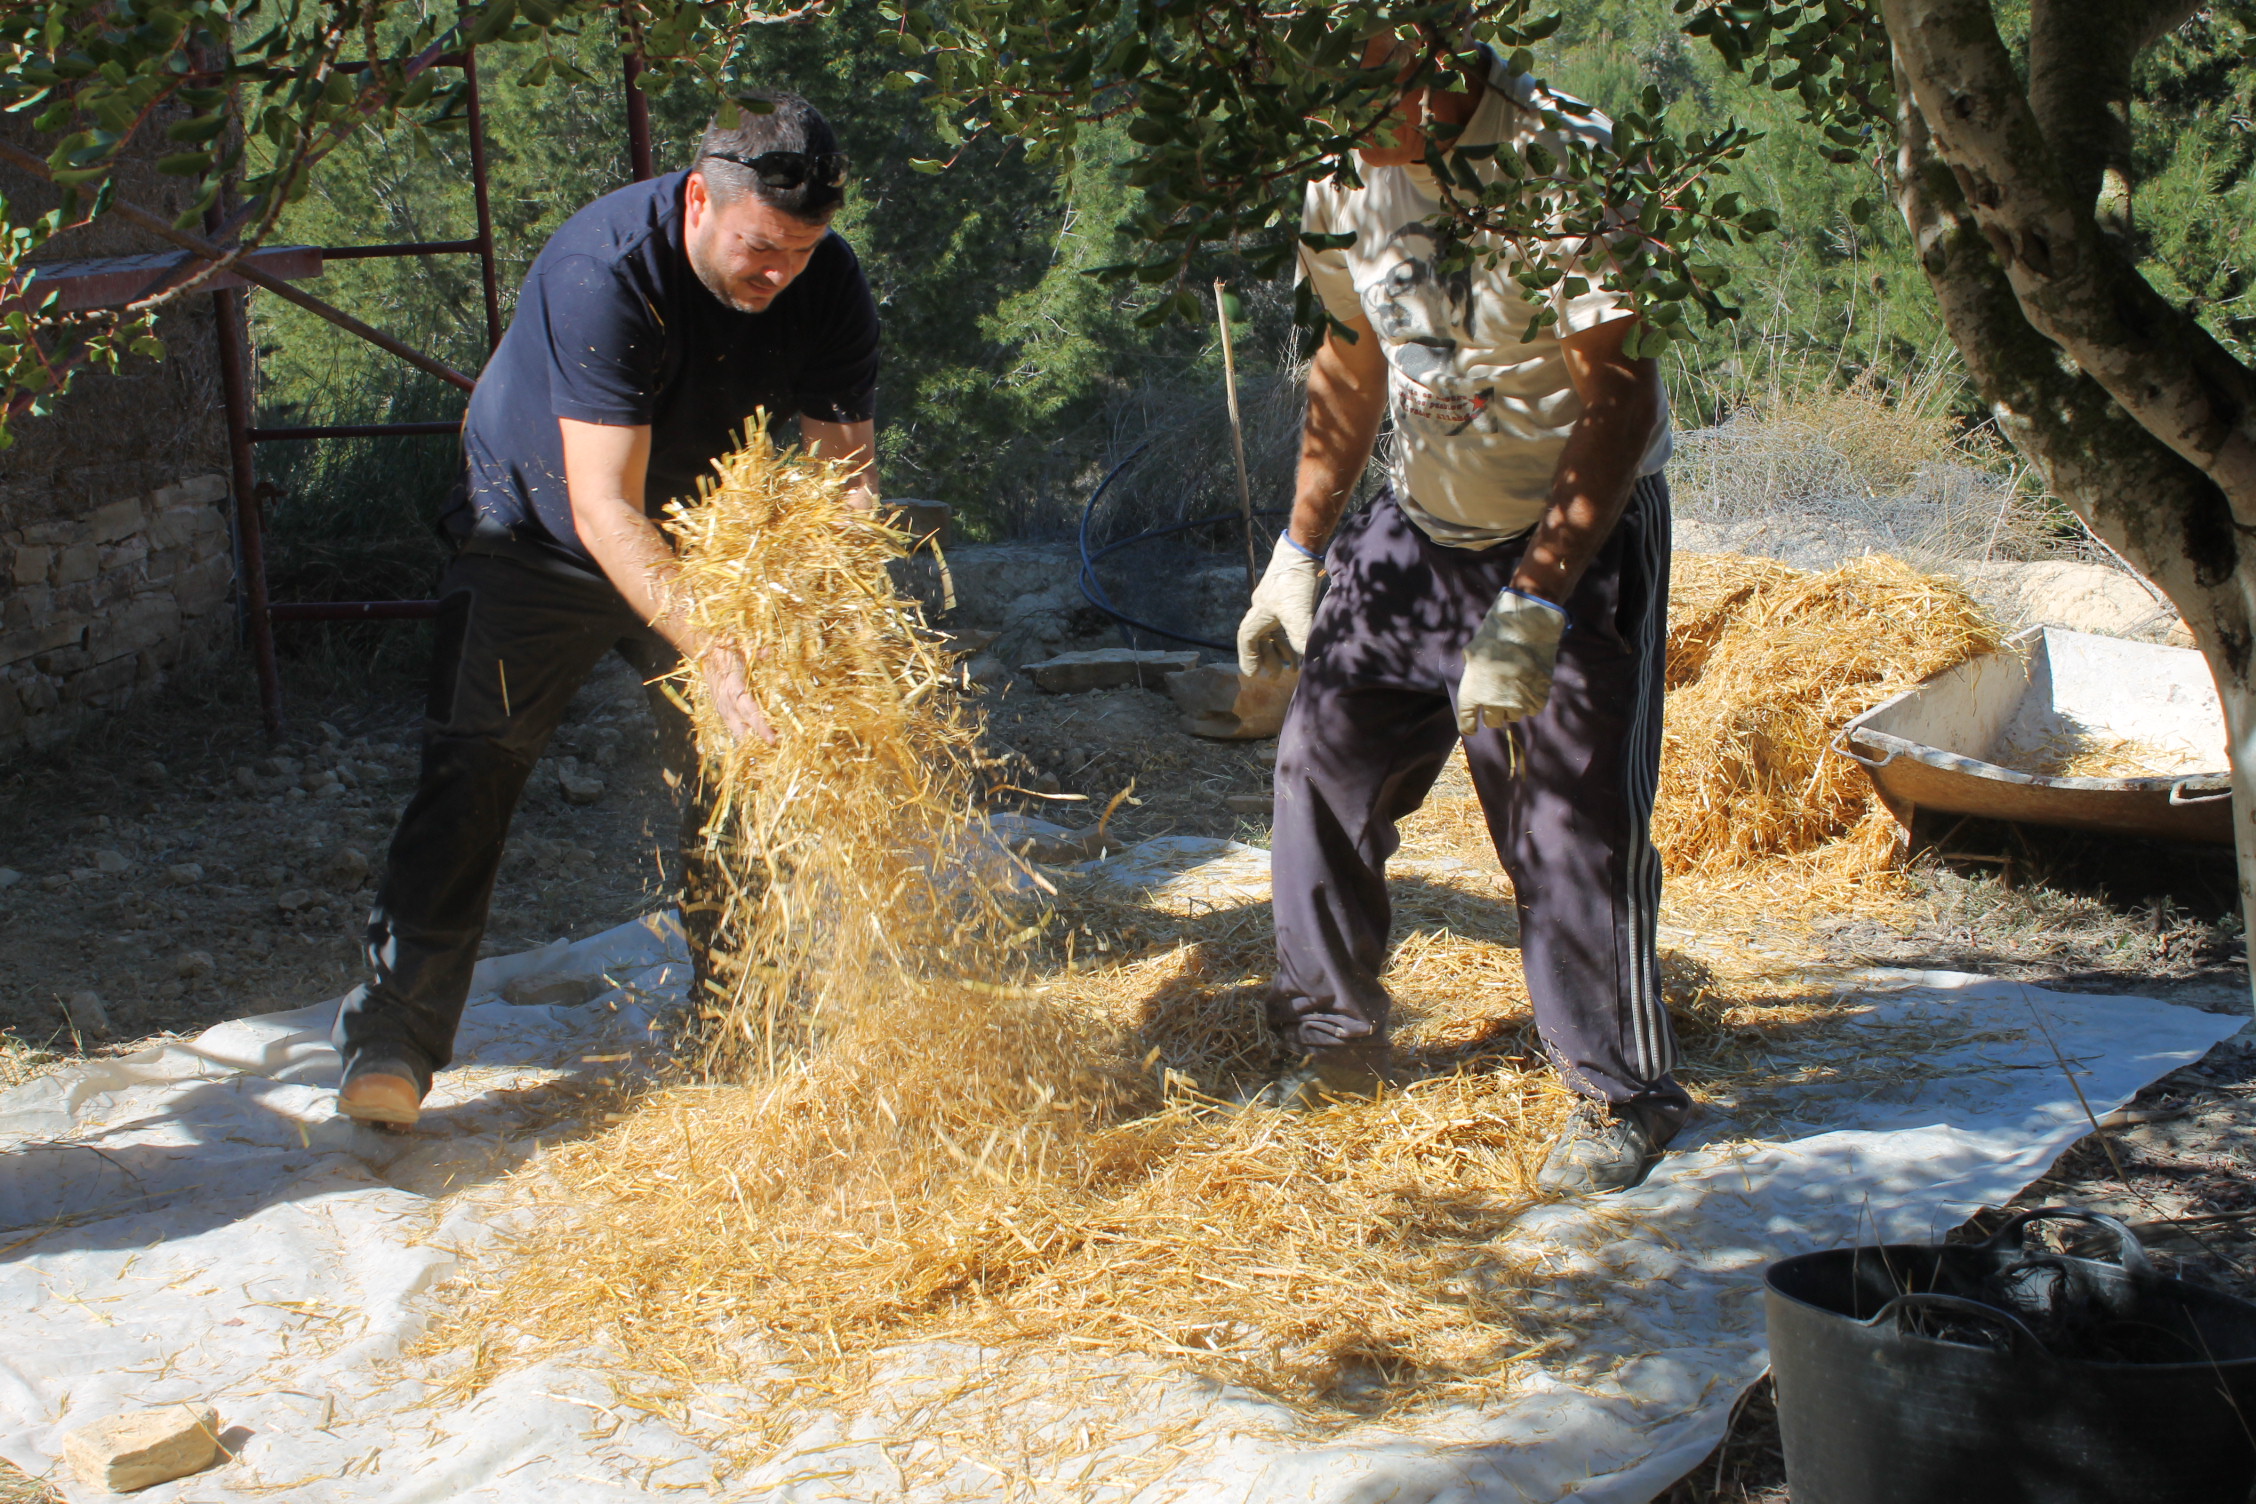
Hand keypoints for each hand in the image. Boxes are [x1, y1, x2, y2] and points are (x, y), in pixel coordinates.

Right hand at [700, 645, 775, 743]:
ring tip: (770, 744)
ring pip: (737, 732)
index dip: (761, 727)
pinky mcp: (721, 712)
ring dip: (752, 739)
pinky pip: (734, 728)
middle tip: (776, 746)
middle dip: (758, 740)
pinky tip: (758, 737)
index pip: (749, 712)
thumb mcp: (743, 651)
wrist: (707, 656)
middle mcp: (726, 703)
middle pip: (743, 730)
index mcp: (733, 688)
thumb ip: (758, 655)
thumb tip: (769, 651)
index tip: (772, 740)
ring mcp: (722, 709)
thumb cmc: (728, 654)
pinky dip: (746, 734)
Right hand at [1236, 534, 1323, 675]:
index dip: (1248, 657)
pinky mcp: (1288, 597)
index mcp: (1259, 614)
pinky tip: (1302, 646)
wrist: (1301, 550)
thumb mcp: (1298, 612)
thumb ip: (1299, 637)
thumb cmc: (1294, 580)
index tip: (1252, 673)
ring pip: (1274, 633)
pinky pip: (1285, 623)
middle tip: (1276, 676)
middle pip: (1260, 639)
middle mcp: (1264, 609)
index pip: (1247, 639)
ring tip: (1293, 668)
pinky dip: (1291, 637)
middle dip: (1267, 658)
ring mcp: (1275, 603)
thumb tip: (1306, 658)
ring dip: (1281, 650)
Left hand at [1457, 589, 1567, 734]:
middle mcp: (1493, 704)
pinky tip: (1529, 686)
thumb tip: (1474, 677)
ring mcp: (1517, 704)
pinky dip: (1530, 702)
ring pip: (1514, 716)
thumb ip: (1471, 671)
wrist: (1525, 631)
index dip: (1470, 727)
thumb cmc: (1494, 638)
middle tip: (1497, 700)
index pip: (1467, 725)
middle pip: (1493, 723)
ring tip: (1515, 688)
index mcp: (1472, 695)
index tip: (1473, 727)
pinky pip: (1532, 710)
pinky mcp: (1538, 700)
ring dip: (1512, 707)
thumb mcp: (1471, 653)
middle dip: (1493, 714)